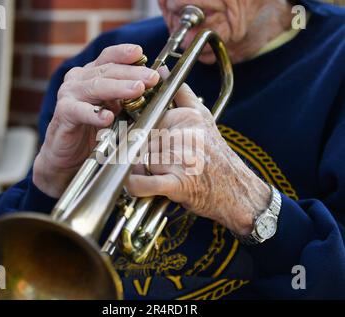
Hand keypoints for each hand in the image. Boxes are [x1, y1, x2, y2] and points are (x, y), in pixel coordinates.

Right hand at [33, 44, 159, 197]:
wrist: (67, 155)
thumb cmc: (92, 130)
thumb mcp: (114, 109)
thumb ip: (127, 96)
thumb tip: (153, 84)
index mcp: (92, 75)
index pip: (108, 58)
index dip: (124, 54)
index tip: (140, 53)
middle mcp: (79, 80)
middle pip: (107, 70)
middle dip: (132, 73)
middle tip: (151, 77)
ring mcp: (69, 95)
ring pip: (95, 86)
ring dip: (118, 88)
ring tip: (137, 89)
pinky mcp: (63, 114)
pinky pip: (79, 111)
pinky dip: (94, 114)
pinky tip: (107, 117)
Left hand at [126, 83, 270, 234]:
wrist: (237, 191)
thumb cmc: (215, 156)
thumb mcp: (202, 118)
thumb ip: (181, 93)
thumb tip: (163, 70)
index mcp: (186, 118)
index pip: (146, 117)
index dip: (137, 129)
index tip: (138, 138)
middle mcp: (183, 135)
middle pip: (140, 140)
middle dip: (136, 151)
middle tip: (147, 161)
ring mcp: (181, 159)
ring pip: (138, 160)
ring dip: (138, 169)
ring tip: (153, 174)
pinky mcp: (179, 184)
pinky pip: (144, 183)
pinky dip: (134, 186)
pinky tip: (133, 184)